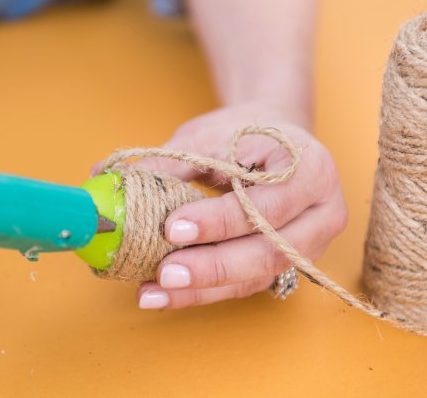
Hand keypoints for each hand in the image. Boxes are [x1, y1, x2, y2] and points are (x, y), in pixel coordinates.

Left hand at [99, 103, 346, 308]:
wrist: (279, 143)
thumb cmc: (245, 134)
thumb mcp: (209, 137)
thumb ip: (168, 164)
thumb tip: (104, 180)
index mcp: (311, 170)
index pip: (267, 204)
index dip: (219, 221)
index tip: (172, 227)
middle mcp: (322, 213)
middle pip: (269, 251)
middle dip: (212, 266)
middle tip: (164, 273)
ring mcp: (311, 244)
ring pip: (258, 276)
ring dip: (203, 289)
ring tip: (154, 293)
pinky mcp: (290, 263)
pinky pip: (249, 284)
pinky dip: (207, 291)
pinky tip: (169, 293)